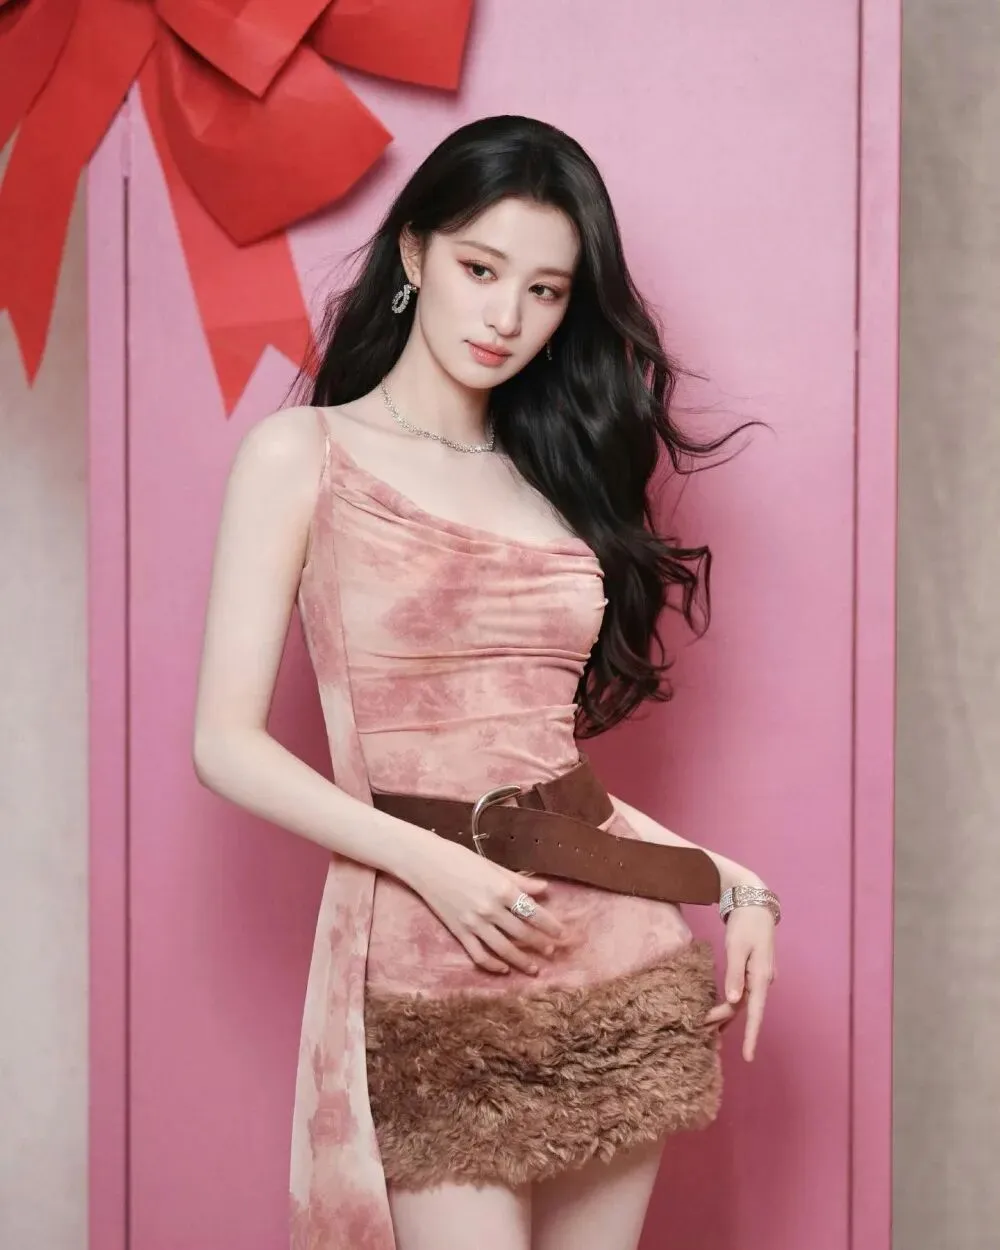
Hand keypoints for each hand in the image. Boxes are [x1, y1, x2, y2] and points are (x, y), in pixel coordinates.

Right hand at [404, 835, 574, 975]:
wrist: (425, 863)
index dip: (550, 925)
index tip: (562, 933)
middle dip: (540, 944)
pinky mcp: (459, 932)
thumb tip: (544, 888)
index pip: (533, 912)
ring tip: (535, 968)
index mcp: (502, 889)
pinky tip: (503, 969)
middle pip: (522, 933)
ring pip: (504, 949)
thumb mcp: (493, 866)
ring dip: (522, 960)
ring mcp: (474, 923)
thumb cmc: (459, 859)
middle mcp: (490, 909)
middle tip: (552, 951)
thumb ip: (519, 881)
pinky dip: (493, 965)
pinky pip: (479, 955)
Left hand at [704, 903, 776, 1061]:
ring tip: (708, 1029)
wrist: (755, 904)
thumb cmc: (746, 924)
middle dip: (725, 1021)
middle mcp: (763, 982)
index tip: (747, 1056)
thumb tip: (734, 1001)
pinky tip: (720, 1014)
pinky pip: (742, 994)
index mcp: (762, 978)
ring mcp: (759, 978)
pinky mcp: (753, 972)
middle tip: (700, 1029)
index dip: (751, 1035)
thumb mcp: (738, 947)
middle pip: (744, 1009)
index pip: (755, 1013)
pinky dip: (731, 1004)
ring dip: (726, 1015)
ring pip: (742, 1003)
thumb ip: (736, 974)